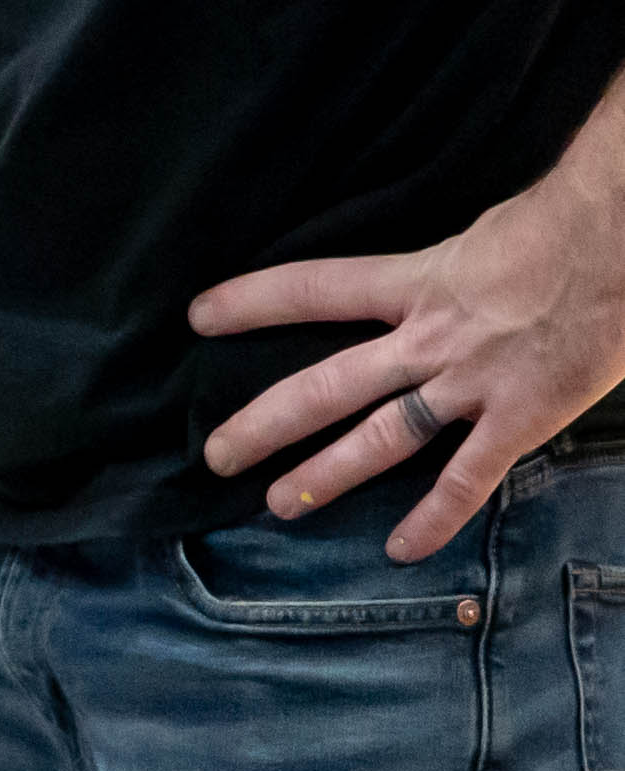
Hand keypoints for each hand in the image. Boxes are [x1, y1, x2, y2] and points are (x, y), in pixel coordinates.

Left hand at [194, 167, 624, 559]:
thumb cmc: (574, 219)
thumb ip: (459, 252)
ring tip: (275, 506)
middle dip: (265, 422)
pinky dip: (436, 517)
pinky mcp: (521, 417)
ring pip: (381, 438)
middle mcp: (431, 338)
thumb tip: (457, 248)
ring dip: (326, 476)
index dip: (252, 301)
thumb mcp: (492, 226)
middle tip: (214, 455)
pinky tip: (401, 551)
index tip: (197, 317)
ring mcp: (473, 382)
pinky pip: (468, 477)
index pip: (313, 287)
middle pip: (325, 385)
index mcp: (420, 280)